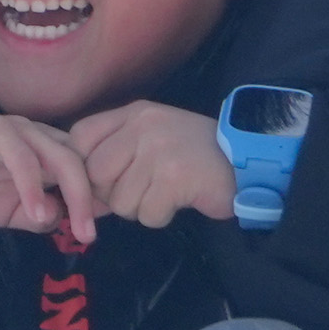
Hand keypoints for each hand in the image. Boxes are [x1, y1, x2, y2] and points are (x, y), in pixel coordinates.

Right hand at [0, 105, 98, 245]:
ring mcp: (22, 131)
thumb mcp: (9, 212)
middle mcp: (42, 137)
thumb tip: (60, 222)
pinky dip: (32, 186)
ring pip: (62, 158)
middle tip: (90, 237)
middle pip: (81, 164)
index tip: (99, 231)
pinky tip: (36, 212)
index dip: (97, 199)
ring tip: (76, 229)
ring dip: (74, 195)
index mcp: (49, 152)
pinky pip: (23, 158)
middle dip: (91, 202)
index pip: (85, 171)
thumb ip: (37, 217)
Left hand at [66, 103, 239, 233]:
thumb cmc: (195, 155)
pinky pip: (147, 215)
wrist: (248, 160)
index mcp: (134, 113)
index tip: (103, 181)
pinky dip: (161, 217)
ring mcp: (158, 150)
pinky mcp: (174, 178)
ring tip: (167, 193)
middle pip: (95, 176)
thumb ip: (114, 160)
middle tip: (146, 190)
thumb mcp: (151, 142)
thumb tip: (80, 198)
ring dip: (141, 208)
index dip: (83, 166)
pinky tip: (180, 200)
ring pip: (119, 201)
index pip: (80, 136)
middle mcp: (143, 126)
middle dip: (115, 194)